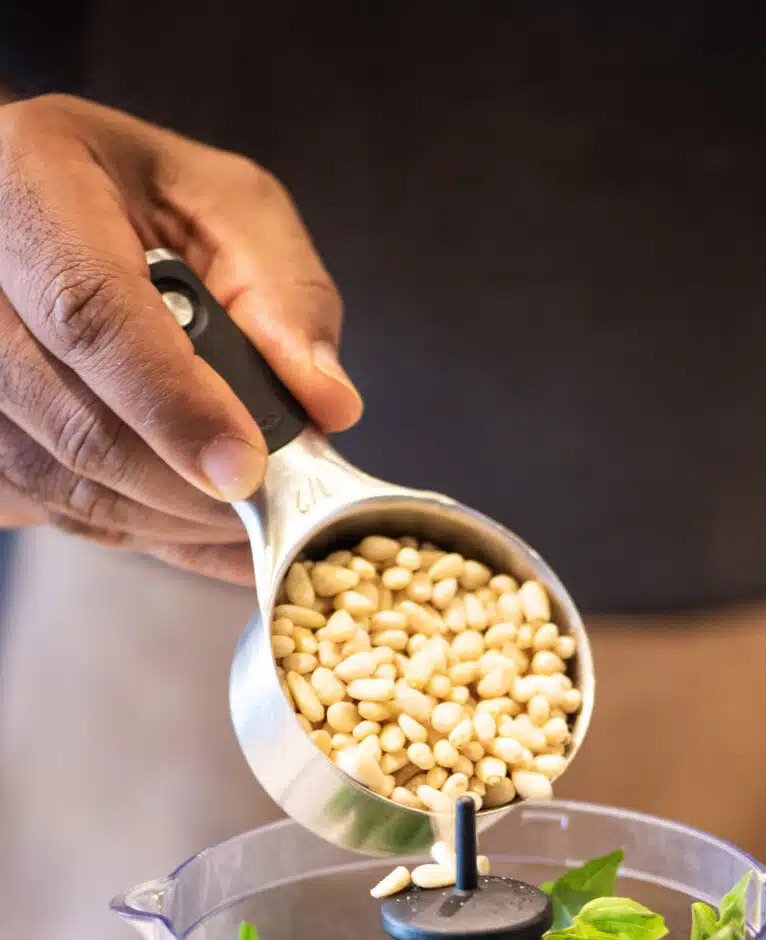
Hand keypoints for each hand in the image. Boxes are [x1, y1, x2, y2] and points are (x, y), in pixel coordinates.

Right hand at [0, 94, 361, 582]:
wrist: (48, 210)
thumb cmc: (140, 197)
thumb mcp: (232, 208)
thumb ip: (286, 297)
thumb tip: (328, 403)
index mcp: (32, 179)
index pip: (90, 312)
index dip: (173, 406)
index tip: (244, 468)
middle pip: (71, 421)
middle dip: (184, 488)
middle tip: (264, 506)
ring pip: (51, 479)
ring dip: (159, 519)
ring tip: (238, 516)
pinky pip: (37, 504)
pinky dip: (123, 528)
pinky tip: (186, 519)